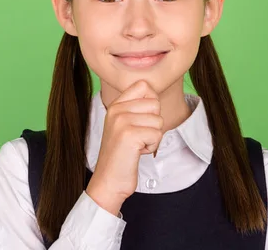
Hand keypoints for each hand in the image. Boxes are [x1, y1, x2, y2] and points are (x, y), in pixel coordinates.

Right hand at [85, 79, 162, 215]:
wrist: (108, 181)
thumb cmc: (122, 155)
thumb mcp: (124, 125)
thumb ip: (136, 108)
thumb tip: (154, 95)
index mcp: (115, 105)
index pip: (144, 85)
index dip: (152, 102)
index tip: (143, 120)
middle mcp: (117, 109)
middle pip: (155, 104)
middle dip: (154, 124)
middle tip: (138, 137)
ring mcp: (122, 121)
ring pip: (158, 120)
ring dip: (153, 137)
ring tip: (136, 145)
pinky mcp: (129, 135)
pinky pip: (157, 134)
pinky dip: (151, 147)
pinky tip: (137, 153)